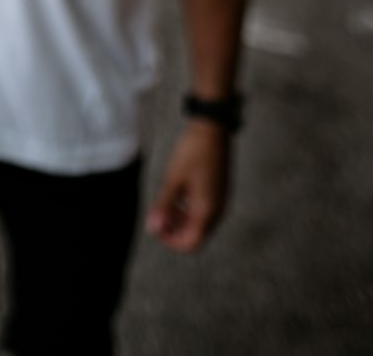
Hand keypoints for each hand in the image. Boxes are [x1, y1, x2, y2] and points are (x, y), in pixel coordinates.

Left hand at [145, 122, 231, 252]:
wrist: (212, 128)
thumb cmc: (192, 152)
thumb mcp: (173, 179)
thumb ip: (164, 206)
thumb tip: (152, 229)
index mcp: (207, 211)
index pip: (191, 244)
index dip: (171, 241)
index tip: (156, 227)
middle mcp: (217, 210)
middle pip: (196, 235)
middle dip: (175, 231)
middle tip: (158, 216)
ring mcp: (220, 200)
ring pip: (200, 223)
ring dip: (182, 220)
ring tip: (166, 206)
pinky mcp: (219, 190)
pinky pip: (204, 210)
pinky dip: (189, 209)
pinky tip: (178, 195)